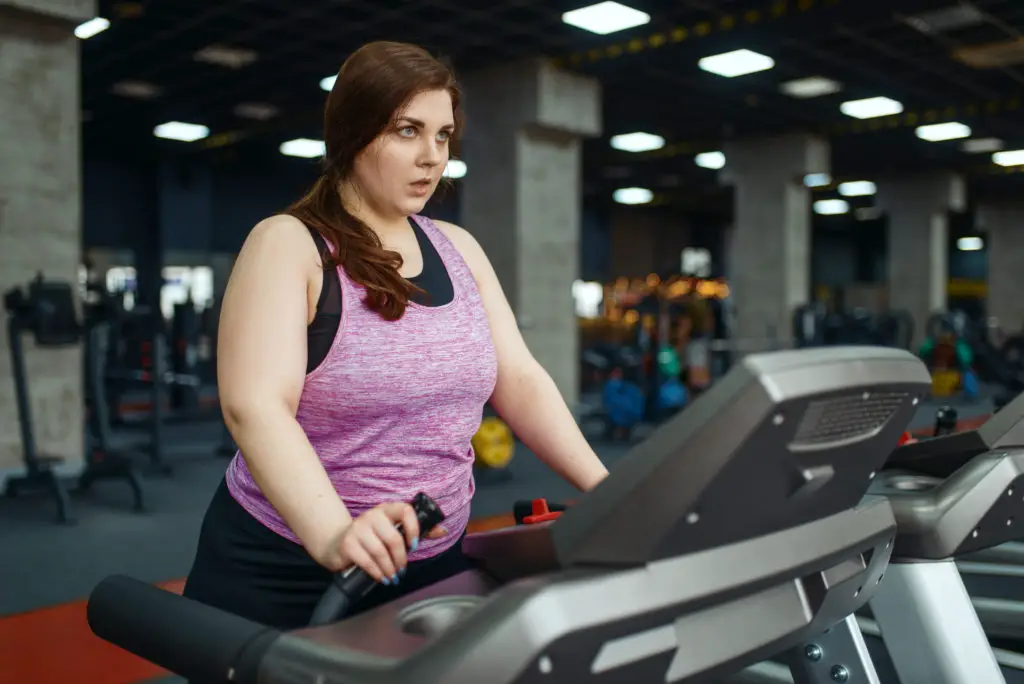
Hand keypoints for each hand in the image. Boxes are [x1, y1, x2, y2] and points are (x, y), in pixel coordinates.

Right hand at [318, 502, 446, 581]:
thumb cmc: (372, 538)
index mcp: (386, 509)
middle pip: (394, 538)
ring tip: (393, 576)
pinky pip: (367, 561)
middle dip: (401, 558)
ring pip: (381, 552)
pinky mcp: (348, 544)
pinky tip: (381, 577)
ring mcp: (358, 529)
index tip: (414, 545)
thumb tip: (442, 531)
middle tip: (402, 569)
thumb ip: (417, 531)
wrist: (337, 543)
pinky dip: (377, 573)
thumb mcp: (393, 531)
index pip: (405, 510)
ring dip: (390, 568)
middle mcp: (372, 516)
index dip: (414, 528)